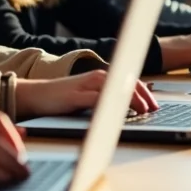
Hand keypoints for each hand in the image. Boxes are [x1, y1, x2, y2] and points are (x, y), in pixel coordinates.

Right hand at [17, 71, 158, 118]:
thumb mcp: (87, 97)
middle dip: (143, 96)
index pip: (128, 81)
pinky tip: (118, 113)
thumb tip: (124, 110)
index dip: (144, 92)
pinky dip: (110, 105)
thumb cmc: (62, 98)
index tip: (154, 105)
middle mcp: (96, 78)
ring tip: (142, 111)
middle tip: (153, 109)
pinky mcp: (76, 96)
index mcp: (101, 77)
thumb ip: (104, 99)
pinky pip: (97, 99)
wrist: (36, 95)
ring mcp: (86, 86)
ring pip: (115, 89)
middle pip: (126, 83)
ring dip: (131, 99)